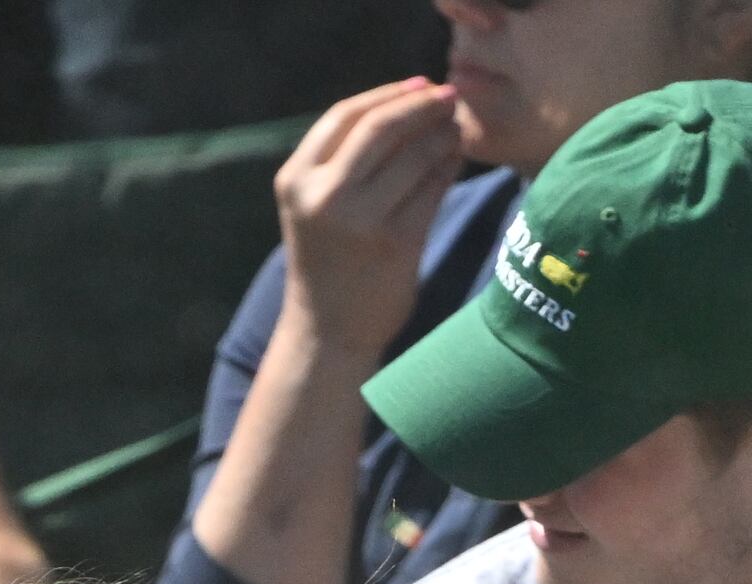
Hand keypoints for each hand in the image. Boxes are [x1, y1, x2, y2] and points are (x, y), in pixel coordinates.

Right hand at [274, 78, 463, 354]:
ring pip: (412, 157)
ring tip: (456, 126)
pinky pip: (432, 190)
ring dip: (441, 134)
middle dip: (421, 105)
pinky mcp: (396, 243)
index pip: (344, 115)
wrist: (327, 332)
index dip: (388, 94)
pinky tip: (456, 158)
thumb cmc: (327, 262)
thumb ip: (342, 160)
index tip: (421, 84)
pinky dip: (448, 167)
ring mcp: (360, 220)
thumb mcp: (313, 205)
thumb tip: (404, 105)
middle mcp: (323, 196)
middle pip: (380, 127)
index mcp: (295, 179)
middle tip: (450, 96)